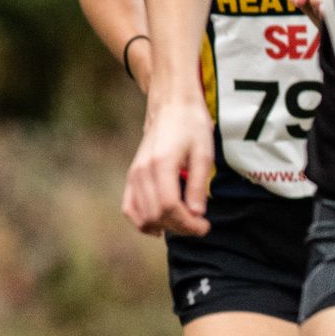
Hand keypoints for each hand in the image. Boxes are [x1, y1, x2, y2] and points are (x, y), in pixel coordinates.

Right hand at [123, 95, 215, 237]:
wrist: (171, 107)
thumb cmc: (192, 127)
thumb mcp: (204, 154)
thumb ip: (197, 184)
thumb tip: (197, 214)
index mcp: (161, 164)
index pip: (169, 206)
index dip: (187, 224)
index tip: (205, 226)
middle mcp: (142, 171)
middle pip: (156, 215)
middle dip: (180, 227)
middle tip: (200, 225)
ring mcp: (133, 175)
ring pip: (142, 216)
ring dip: (165, 226)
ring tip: (185, 222)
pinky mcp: (132, 177)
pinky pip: (129, 208)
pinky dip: (143, 222)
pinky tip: (161, 226)